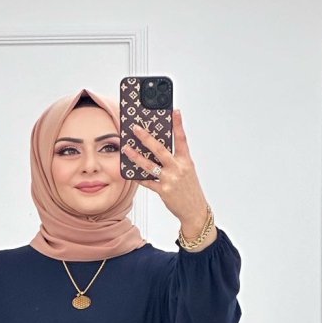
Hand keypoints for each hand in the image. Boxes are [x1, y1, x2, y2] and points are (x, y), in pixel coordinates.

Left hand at [122, 109, 210, 236]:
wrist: (195, 211)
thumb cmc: (190, 190)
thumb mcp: (187, 171)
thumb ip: (176, 160)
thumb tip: (158, 150)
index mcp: (186, 161)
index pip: (182, 139)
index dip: (178, 125)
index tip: (174, 111)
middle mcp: (178, 169)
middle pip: (160, 149)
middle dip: (146, 138)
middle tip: (136, 128)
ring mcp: (170, 180)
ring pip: (149, 165)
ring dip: (136, 156)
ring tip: (126, 149)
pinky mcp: (163, 191)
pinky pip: (147, 182)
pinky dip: (138, 177)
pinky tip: (130, 172)